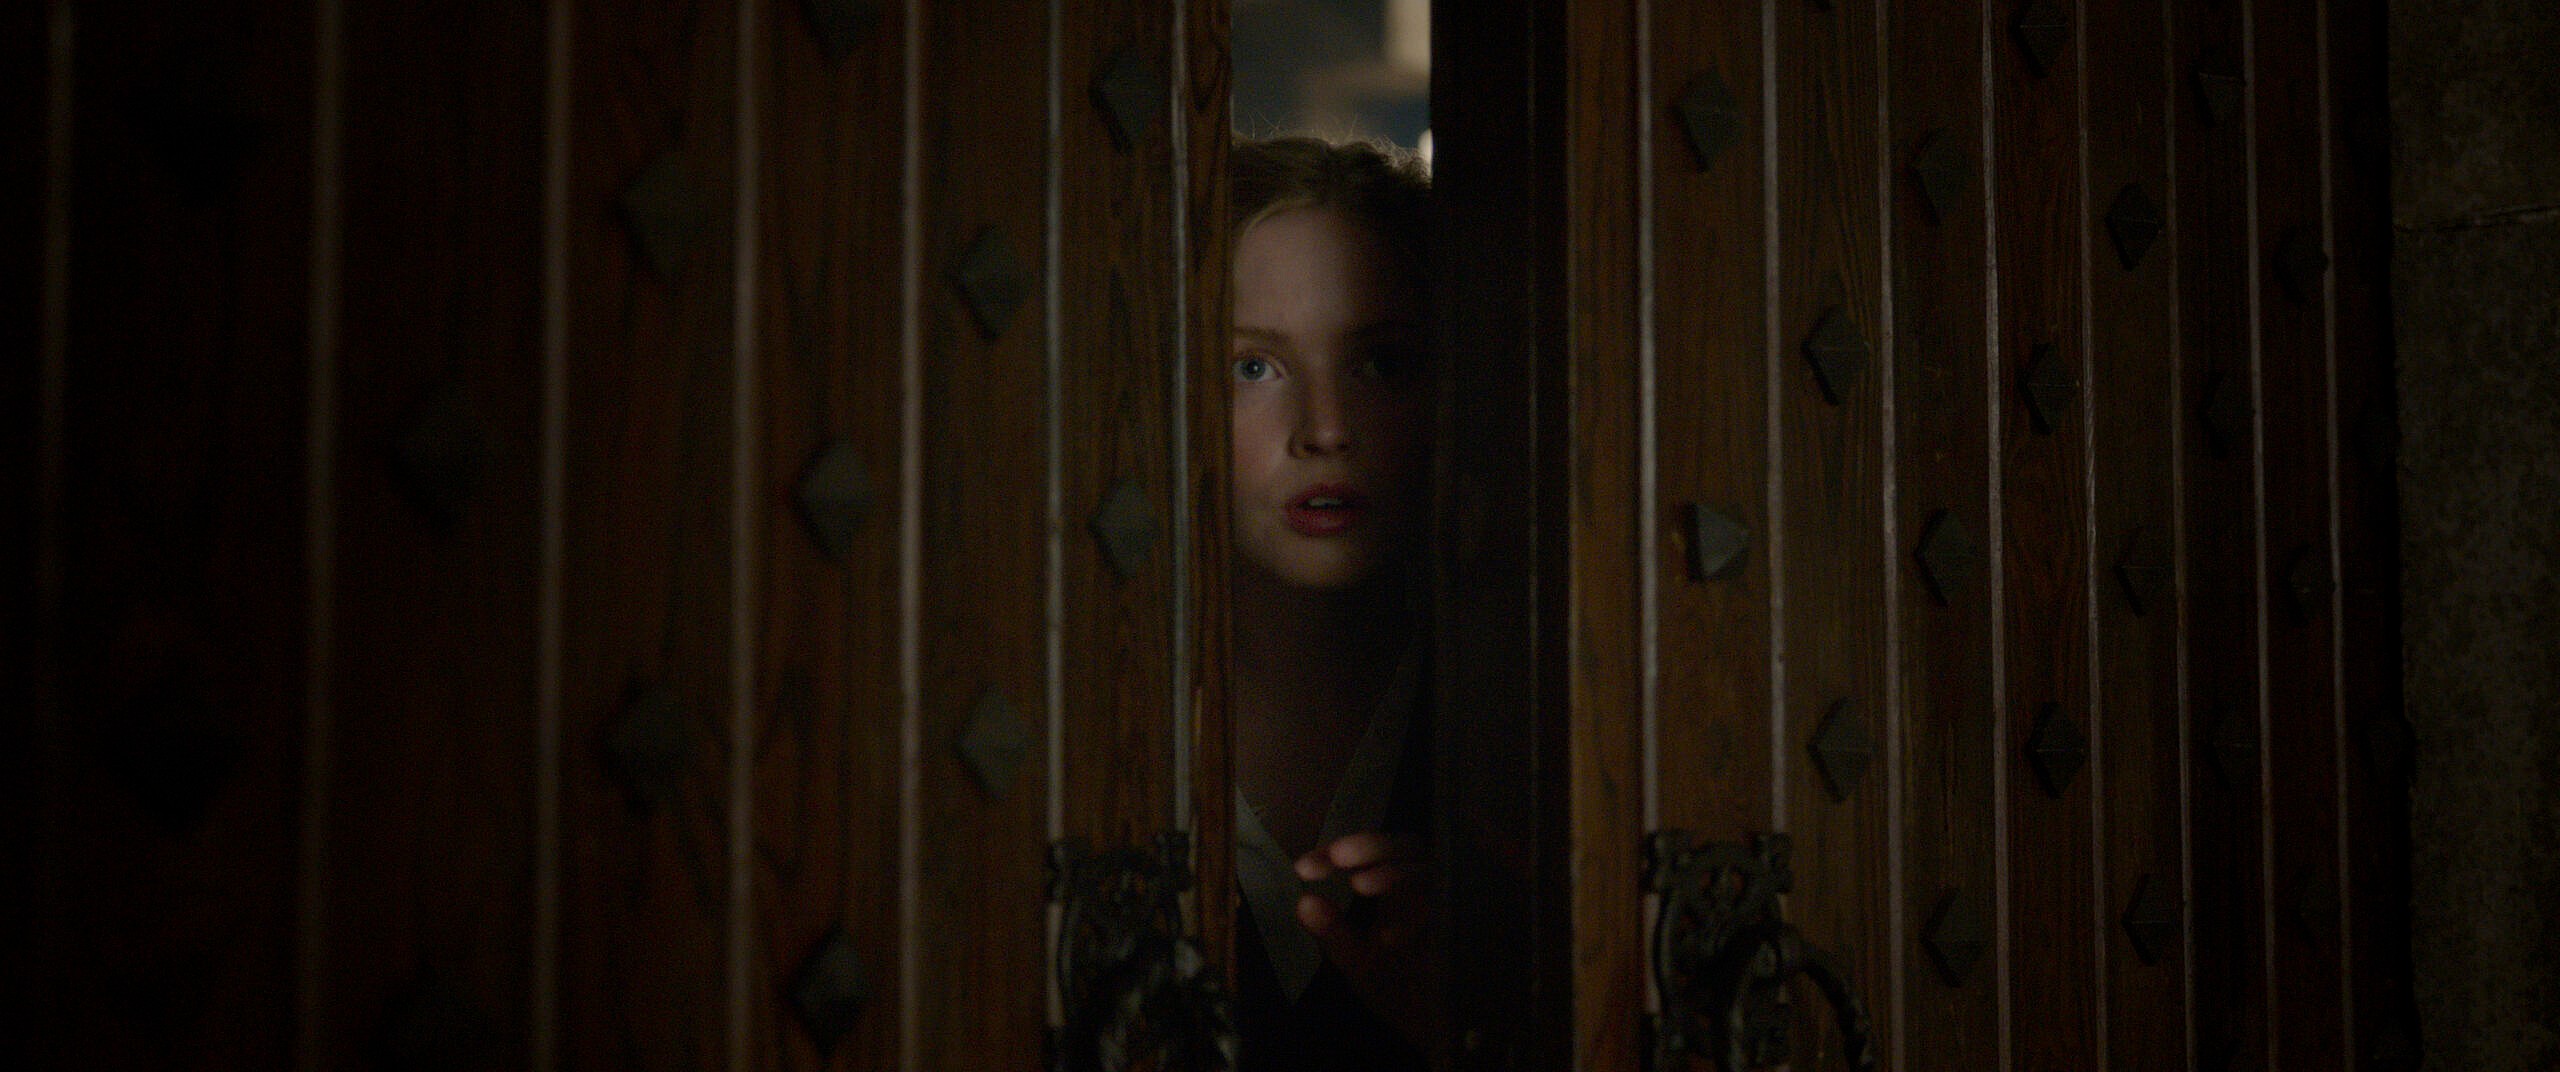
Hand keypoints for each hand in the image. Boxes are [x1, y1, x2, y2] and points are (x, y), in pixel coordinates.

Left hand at [1294, 832, 1438, 1048]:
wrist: (1441, 1033)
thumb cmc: (1402, 992)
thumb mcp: (1360, 962)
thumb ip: (1333, 933)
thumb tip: (1303, 901)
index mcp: (1395, 891)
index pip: (1367, 856)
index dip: (1336, 855)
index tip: (1305, 868)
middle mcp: (1425, 890)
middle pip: (1406, 846)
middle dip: (1372, 846)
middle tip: (1339, 856)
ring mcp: (1450, 903)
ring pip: (1431, 868)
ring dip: (1395, 872)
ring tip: (1360, 884)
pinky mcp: (1470, 923)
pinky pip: (1453, 907)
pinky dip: (1424, 915)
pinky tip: (1392, 935)